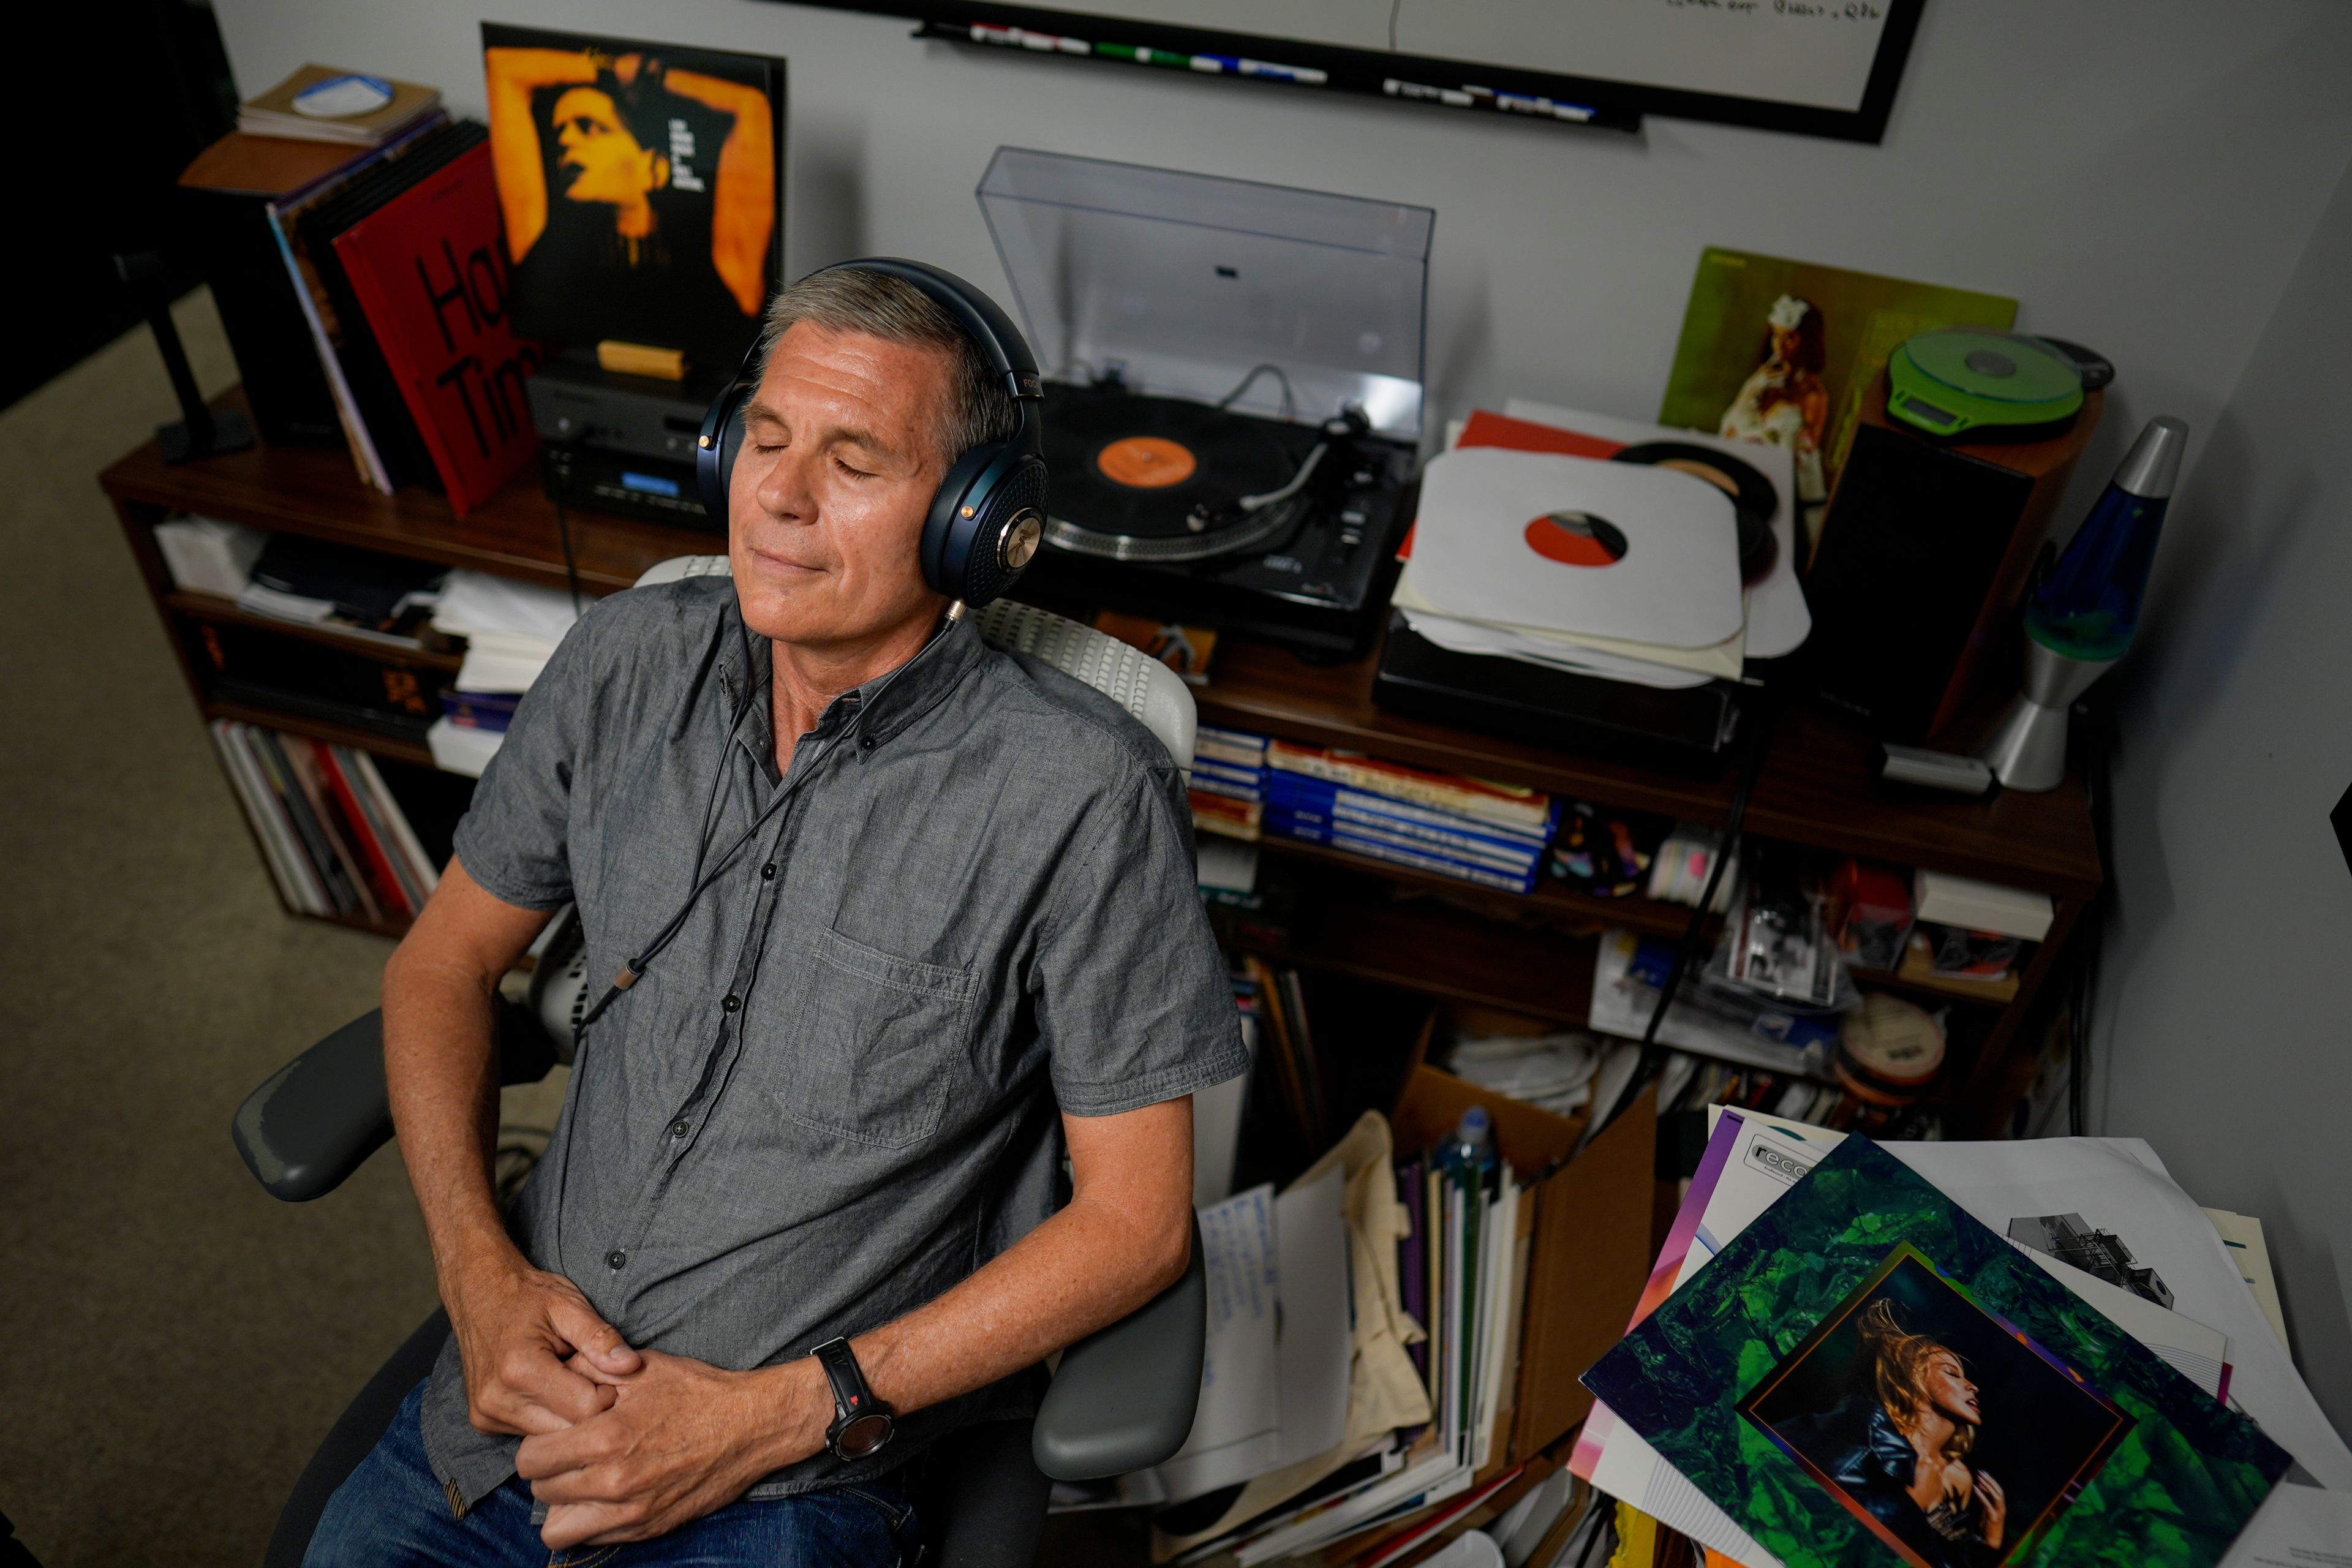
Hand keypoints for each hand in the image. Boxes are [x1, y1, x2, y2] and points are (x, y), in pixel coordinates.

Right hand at [445, 1257, 641, 1436]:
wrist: (479, 1293)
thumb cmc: (528, 1296)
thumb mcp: (569, 1305)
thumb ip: (600, 1338)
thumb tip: (631, 1366)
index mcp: (519, 1368)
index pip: (585, 1408)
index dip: (608, 1393)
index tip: (610, 1371)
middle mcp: (497, 1400)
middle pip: (568, 1432)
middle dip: (590, 1409)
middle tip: (593, 1377)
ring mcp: (487, 1415)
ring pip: (550, 1439)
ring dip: (568, 1416)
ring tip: (570, 1380)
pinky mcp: (484, 1423)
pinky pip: (531, 1434)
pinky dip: (548, 1418)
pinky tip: (550, 1390)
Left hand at [518, 1350, 832, 1548]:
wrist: (751, 1426)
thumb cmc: (696, 1392)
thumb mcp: (642, 1367)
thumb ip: (589, 1368)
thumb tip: (553, 1373)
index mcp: (606, 1438)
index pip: (532, 1458)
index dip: (539, 1442)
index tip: (556, 1434)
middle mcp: (614, 1482)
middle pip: (541, 1490)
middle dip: (549, 1470)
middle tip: (569, 1454)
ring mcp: (631, 1512)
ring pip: (557, 1527)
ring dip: (563, 1503)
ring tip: (580, 1481)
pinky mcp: (648, 1528)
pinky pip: (592, 1539)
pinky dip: (589, 1520)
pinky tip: (605, 1495)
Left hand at [1975, 1469, 2004, 1548]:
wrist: (1991, 1539)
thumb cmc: (1987, 1524)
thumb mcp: (1986, 1509)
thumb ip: (1985, 1499)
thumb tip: (1981, 1486)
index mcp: (2000, 1506)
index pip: (1998, 1490)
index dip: (1991, 1481)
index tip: (1983, 1473)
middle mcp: (2002, 1508)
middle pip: (1999, 1491)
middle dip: (1990, 1481)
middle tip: (1981, 1472)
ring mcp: (1999, 1513)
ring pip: (1997, 1496)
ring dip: (1988, 1486)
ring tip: (1979, 1478)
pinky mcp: (1993, 1518)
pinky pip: (1988, 1504)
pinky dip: (1982, 1495)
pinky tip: (1976, 1489)